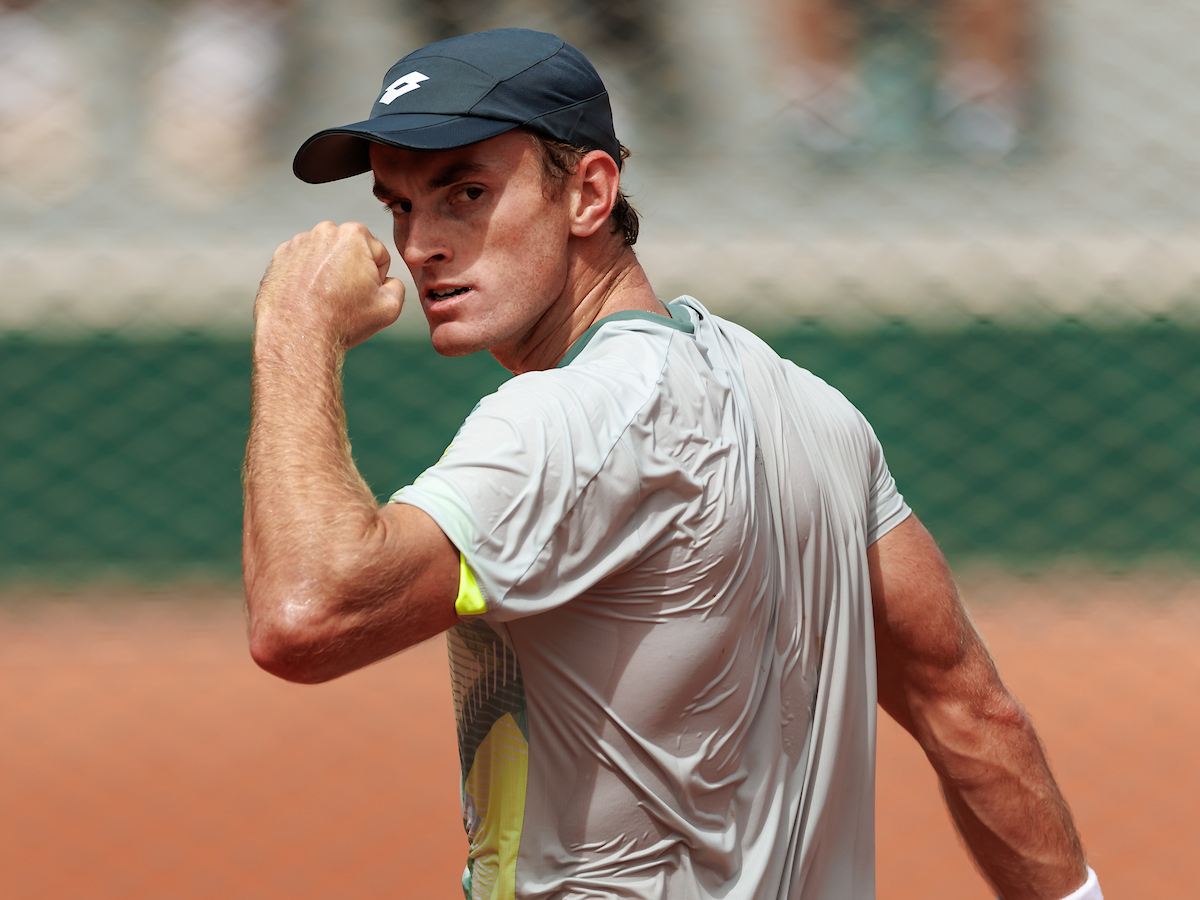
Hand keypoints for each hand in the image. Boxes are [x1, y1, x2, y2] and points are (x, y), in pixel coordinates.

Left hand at [255, 221, 404, 349]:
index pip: (378, 254)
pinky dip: (307, 276)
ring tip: (324, 299)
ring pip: (326, 256)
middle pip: (351, 251)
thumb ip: (397, 286)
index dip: (377, 279)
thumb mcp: (389, 307)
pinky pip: (303, 262)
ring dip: (330, 272)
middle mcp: (325, 230)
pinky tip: (308, 297)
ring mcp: (299, 241)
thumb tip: (387, 281)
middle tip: (344, 298)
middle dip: (352, 270)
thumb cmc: (343, 320)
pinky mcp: (280, 255)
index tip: (363, 295)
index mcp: (354, 234)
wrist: (297, 335)